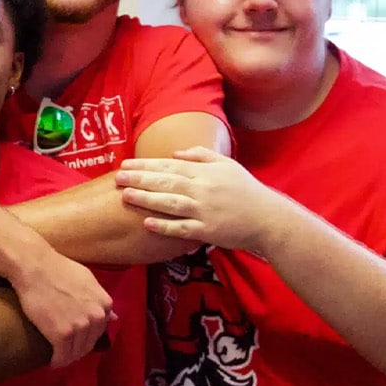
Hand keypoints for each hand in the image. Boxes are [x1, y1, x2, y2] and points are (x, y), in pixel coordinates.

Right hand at [9, 246, 113, 366]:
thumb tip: (114, 317)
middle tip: (64, 349)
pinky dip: (57, 362)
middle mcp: (97, 317)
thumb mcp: (87, 279)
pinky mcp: (62, 334)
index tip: (75, 338)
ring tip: (58, 356)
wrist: (34, 266)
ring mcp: (80, 326)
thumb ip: (99, 298)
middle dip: (78, 349)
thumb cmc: (57, 268)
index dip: (87, 336)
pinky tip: (52, 362)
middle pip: (89, 343)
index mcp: (105, 304)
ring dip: (67, 357)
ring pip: (76, 352)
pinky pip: (62, 356)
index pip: (99, 330)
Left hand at [115, 146, 291, 253]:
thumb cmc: (246, 190)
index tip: (126, 165)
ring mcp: (204, 211)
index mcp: (205, 172)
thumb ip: (201, 156)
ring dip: (147, 200)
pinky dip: (164, 226)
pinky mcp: (208, 231)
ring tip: (126, 196)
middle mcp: (202, 189)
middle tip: (117, 177)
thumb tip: (175, 154)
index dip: (146, 165)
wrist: (268, 218)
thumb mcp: (227, 165)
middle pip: (166, 182)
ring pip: (170, 203)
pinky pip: (182, 228)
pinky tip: (147, 223)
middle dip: (140, 179)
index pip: (169, 167)